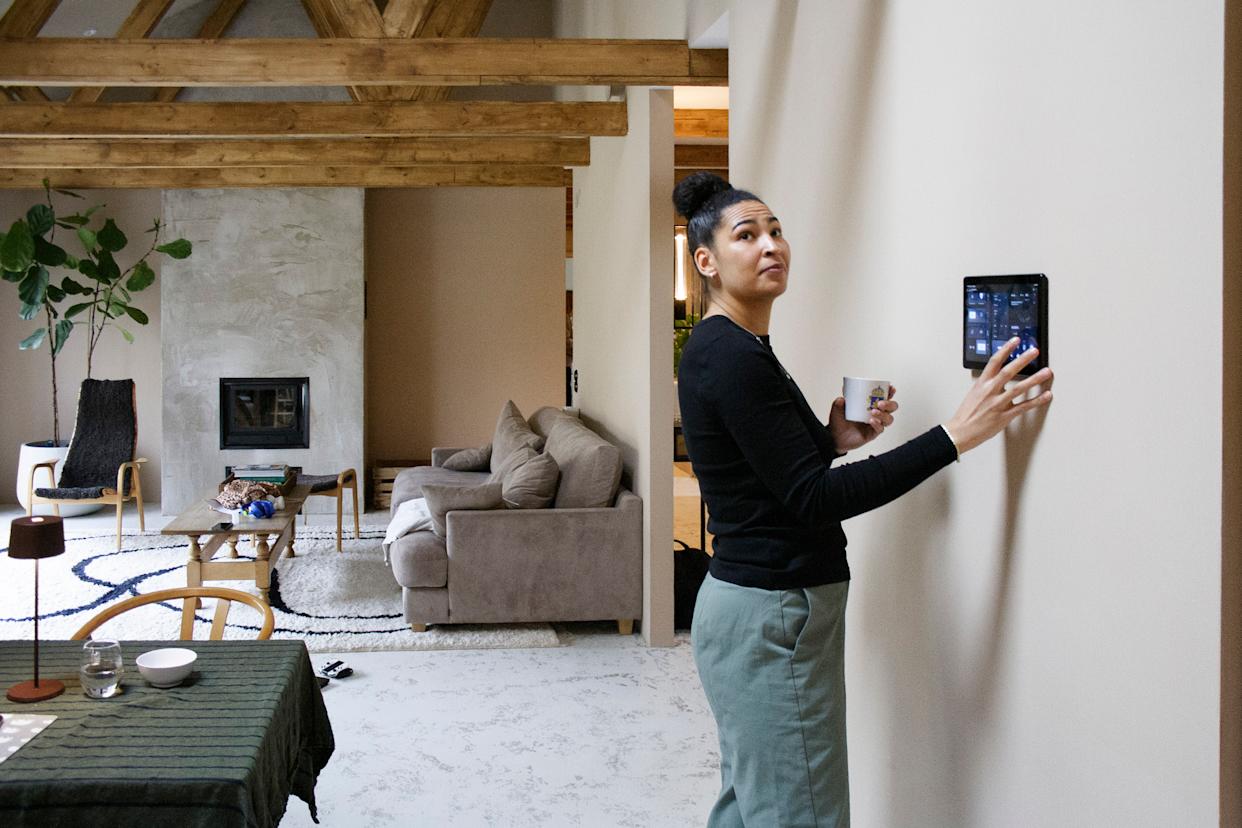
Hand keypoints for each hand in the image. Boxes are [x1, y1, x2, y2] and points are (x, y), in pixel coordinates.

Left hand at [829, 386, 898, 452]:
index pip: (885, 397)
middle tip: (880, 403)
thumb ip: (838, 403)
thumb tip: (842, 398)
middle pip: (892, 407)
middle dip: (889, 404)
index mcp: (870, 404)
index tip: (891, 388)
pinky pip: (880, 429)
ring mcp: (875, 424)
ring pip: (889, 418)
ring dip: (883, 414)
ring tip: (873, 411)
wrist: (834, 438)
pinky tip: (871, 421)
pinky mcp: (873, 434)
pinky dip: (877, 424)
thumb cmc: (839, 422)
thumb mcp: (837, 409)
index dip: (890, 392)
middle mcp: (876, 414)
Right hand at [944, 338, 1052, 454]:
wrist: (960, 431)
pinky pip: (1024, 407)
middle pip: (1009, 371)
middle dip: (1023, 359)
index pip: (994, 361)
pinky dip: (1037, 401)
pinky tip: (1046, 395)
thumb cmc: (966, 414)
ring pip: (1019, 388)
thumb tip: (1000, 379)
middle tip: (1034, 351)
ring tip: (1046, 372)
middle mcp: (990, 391)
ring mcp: (998, 403)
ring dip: (1035, 379)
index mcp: (982, 383)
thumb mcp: (974, 394)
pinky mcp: (1004, 415)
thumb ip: (987, 385)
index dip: (1006, 349)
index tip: (1015, 341)